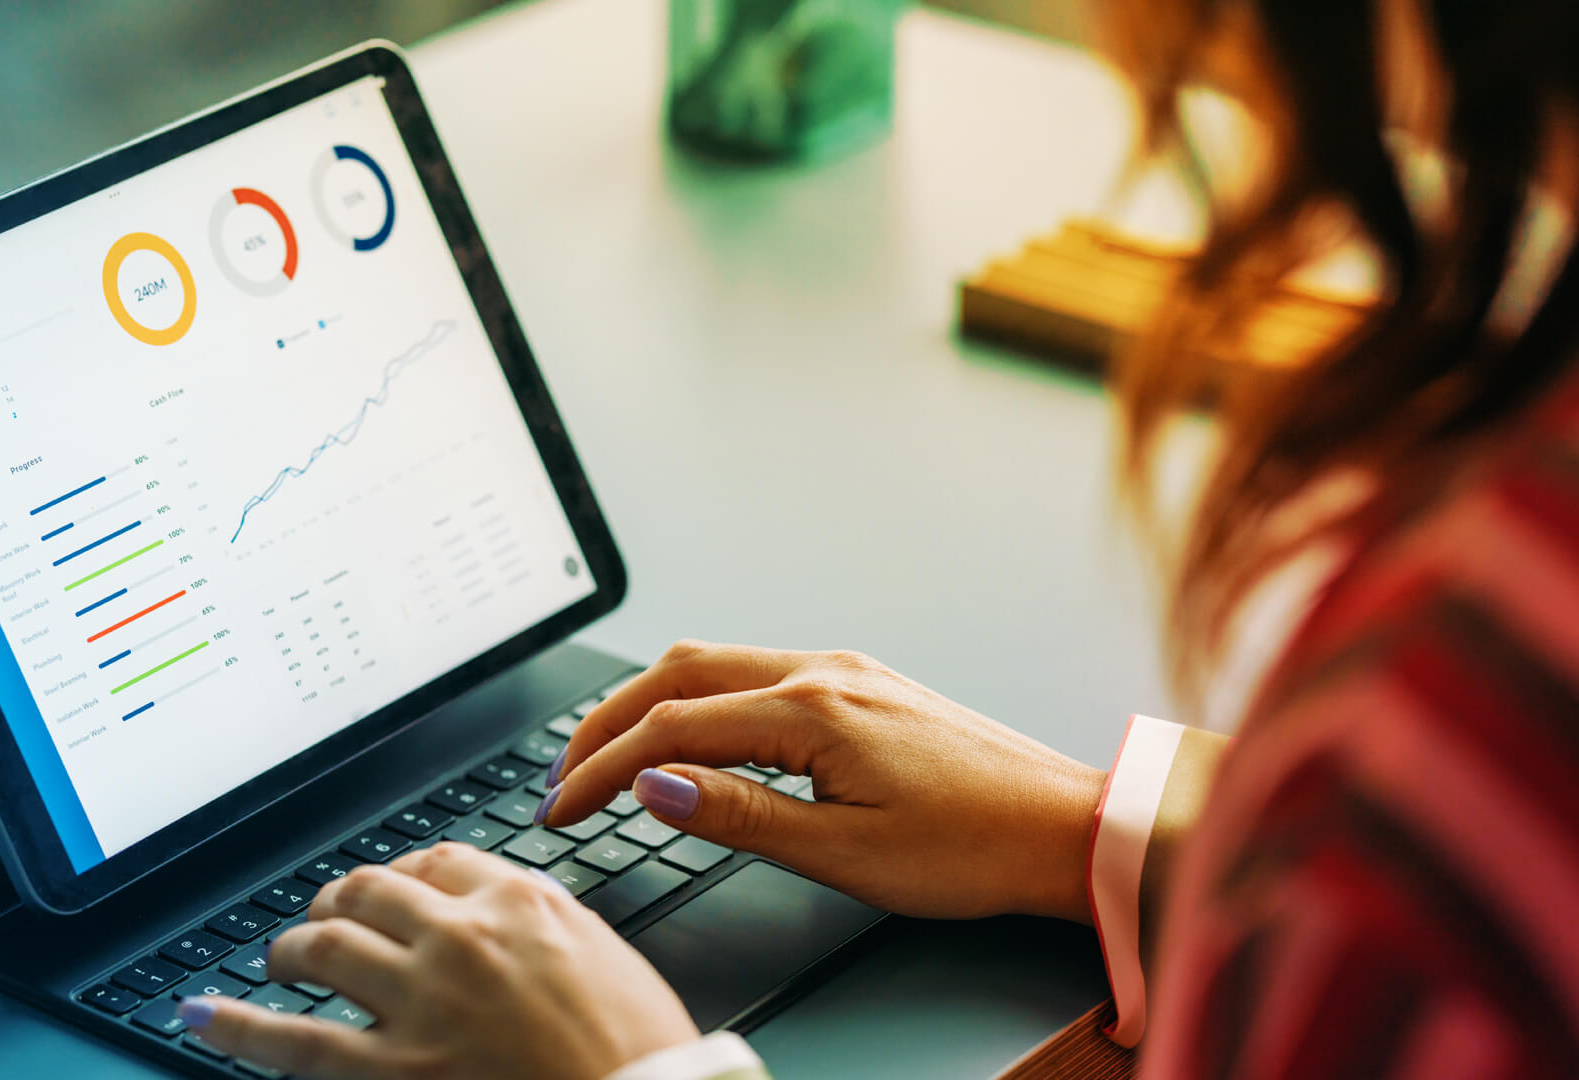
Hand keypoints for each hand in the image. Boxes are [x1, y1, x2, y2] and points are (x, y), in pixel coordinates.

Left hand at [181, 842, 699, 1078]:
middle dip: (338, 900)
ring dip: (291, 948)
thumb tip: (508, 911)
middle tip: (326, 918)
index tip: (392, 889)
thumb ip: (548, 926)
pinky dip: (238, 1025)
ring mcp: (422, 1001)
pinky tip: (203, 1015)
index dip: (404, 875)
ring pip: (325, 946)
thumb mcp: (608, 961)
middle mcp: (464, 937)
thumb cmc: (645, 1055)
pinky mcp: (394, 1071)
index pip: (439, 860)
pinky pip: (295, 1041)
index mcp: (523, 903)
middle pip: (372, 889)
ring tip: (281, 960)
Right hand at [542, 641, 1105, 922]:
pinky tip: (689, 734)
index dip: (601, 769)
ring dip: (649, 703)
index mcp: (813, 711)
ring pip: (714, 663)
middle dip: (606, 721)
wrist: (1068, 827)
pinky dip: (699, 698)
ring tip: (609, 756)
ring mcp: (844, 670)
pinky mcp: (861, 683)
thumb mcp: (846, 852)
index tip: (560, 809)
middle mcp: (823, 671)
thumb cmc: (975, 848)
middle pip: (678, 674)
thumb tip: (653, 783)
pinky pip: (754, 672)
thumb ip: (739, 812)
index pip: (670, 729)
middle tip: (562, 777)